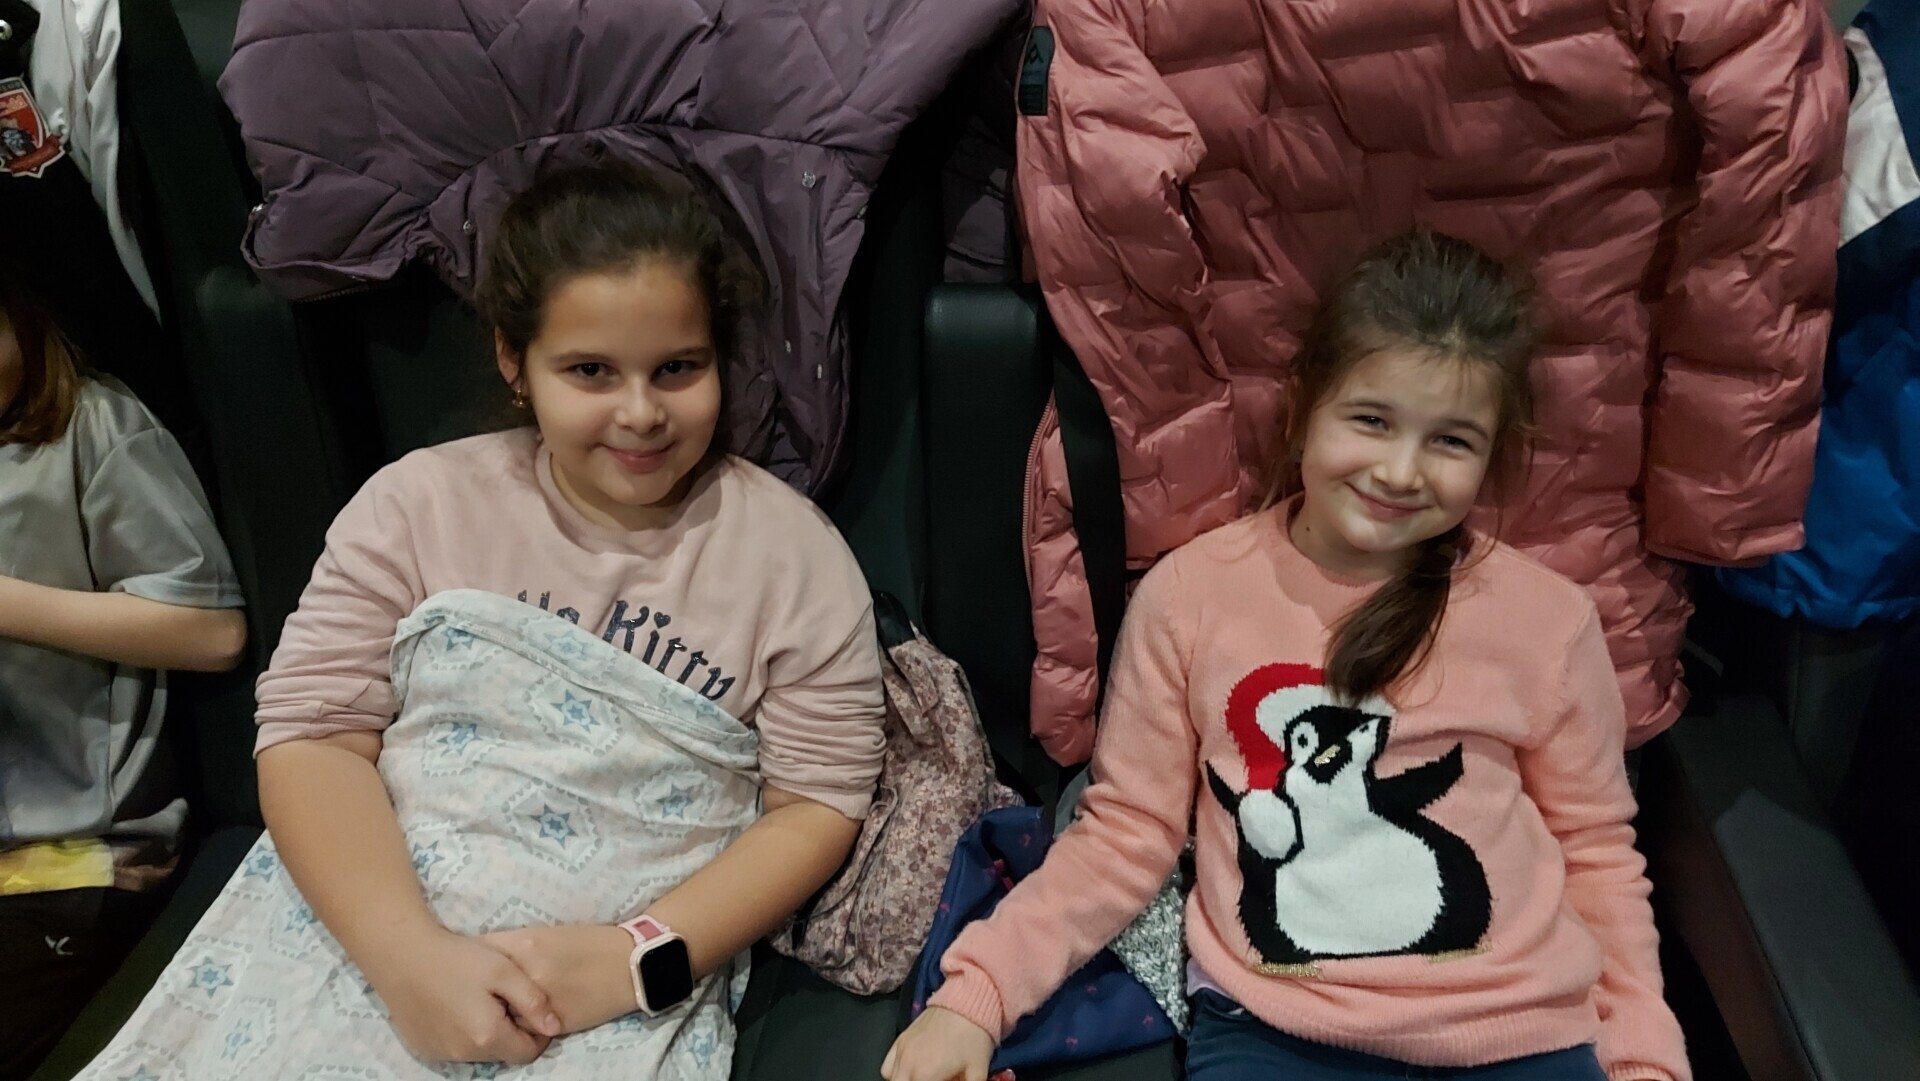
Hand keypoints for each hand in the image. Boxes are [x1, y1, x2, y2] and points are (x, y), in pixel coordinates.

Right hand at [366, 928, 561, 1064]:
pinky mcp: (424, 1048)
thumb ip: (533, 1000)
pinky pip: (455, 1048)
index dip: (537, 1033)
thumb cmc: (458, 958)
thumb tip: (555, 1027)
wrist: (402, 955)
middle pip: (503, 1053)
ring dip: (487, 1033)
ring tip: (480, 998)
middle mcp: (463, 1053)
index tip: (530, 1007)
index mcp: (487, 1036)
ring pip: (479, 1052)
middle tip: (504, 998)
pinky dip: (463, 1033)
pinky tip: (457, 1005)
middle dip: (511, 1032)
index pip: (528, 1053)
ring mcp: (441, 1053)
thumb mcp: (504, 970)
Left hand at [484, 923, 637, 1033]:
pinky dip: (520, 1024)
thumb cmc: (590, 943)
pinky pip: (522, 1030)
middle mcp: (526, 974)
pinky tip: (526, 1017)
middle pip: (484, 987)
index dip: (472, 959)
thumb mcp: (547, 934)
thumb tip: (484, 959)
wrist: (631, 965)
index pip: (480, 954)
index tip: (469, 963)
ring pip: (500, 1013)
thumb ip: (514, 947)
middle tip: (480, 989)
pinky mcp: (552, 1025)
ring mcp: (538, 1003)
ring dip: (499, 1010)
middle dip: (481, 989)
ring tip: (502, 1006)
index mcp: (525, 945)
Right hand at [881, 1006, 996, 1080]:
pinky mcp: (901, 1038)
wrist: (968, 1001)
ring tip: (920, 1078)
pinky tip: (910, 1071)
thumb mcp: (977, 1072)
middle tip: (933, 1080)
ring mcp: (901, 1050)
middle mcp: (907, 1064)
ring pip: (892, 1078)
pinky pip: (887, 1065)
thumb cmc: (975, 1038)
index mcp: (924, 1076)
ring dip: (904, 1080)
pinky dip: (894, 1072)